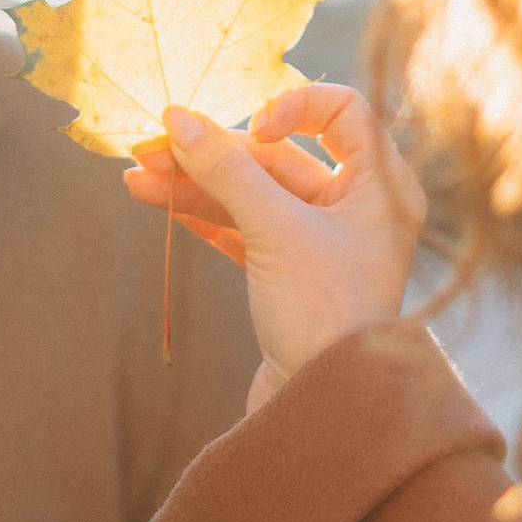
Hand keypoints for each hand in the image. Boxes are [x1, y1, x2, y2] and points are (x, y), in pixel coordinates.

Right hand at [124, 81, 426, 392]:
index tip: (254, 129)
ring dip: (197, 182)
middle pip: (282, 156)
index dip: (294, 107)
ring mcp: (324, 245)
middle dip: (215, 151)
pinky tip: (158, 201)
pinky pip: (244, 230)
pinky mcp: (291, 278)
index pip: (344, 111)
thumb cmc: (325, 316)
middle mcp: (360, 209)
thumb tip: (179, 119)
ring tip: (138, 174)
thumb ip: (227, 171)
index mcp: (383, 187)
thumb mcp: (277, 232)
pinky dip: (204, 216)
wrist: (326, 414)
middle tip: (153, 145)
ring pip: (254, 195)